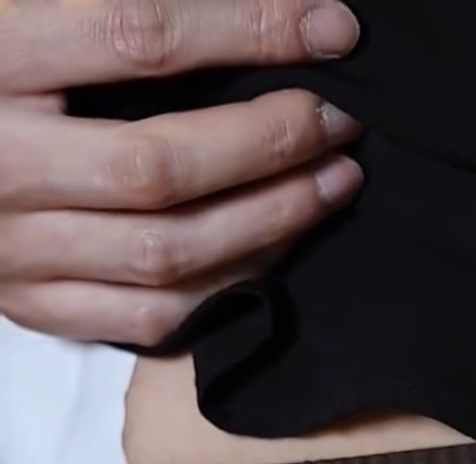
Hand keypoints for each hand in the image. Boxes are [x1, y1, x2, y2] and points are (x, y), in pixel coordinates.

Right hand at [0, 0, 364, 345]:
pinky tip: (273, 249)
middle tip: (340, 119)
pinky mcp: (30, 305)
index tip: (331, 26)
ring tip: (332, 183)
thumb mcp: (22, 8)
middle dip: (270, 143)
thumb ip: (108, 4)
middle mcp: (1, 161)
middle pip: (159, 165)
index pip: (137, 35)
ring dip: (269, 223)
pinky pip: (147, 318)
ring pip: (165, 255)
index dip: (246, 28)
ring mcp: (14, 247)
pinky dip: (224, 287)